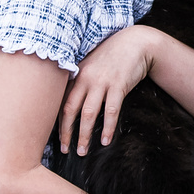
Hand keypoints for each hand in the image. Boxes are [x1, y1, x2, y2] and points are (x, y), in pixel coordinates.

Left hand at [59, 27, 161, 155]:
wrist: (136, 42)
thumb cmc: (113, 56)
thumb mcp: (92, 65)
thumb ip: (81, 81)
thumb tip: (73, 103)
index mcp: (76, 74)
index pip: (61, 102)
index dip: (58, 122)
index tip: (57, 138)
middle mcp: (85, 78)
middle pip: (70, 110)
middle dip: (66, 133)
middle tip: (65, 150)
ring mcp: (102, 82)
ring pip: (89, 113)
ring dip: (85, 135)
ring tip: (83, 151)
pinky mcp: (118, 86)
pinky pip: (111, 111)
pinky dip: (107, 127)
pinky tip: (106, 140)